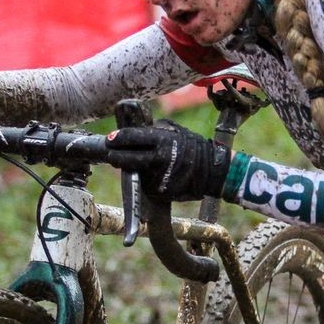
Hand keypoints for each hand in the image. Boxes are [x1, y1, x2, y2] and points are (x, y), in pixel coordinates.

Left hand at [105, 120, 231, 201]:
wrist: (214, 171)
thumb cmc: (193, 148)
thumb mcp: (176, 132)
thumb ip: (156, 131)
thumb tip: (133, 132)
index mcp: (163, 140)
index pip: (133, 137)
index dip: (118, 139)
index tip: (109, 139)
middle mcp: (160, 158)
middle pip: (128, 159)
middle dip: (116, 157)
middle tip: (110, 155)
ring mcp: (160, 177)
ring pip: (137, 173)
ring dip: (134, 169)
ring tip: (141, 164)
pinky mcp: (162, 191)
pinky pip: (148, 185)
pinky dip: (148, 180)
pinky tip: (156, 175)